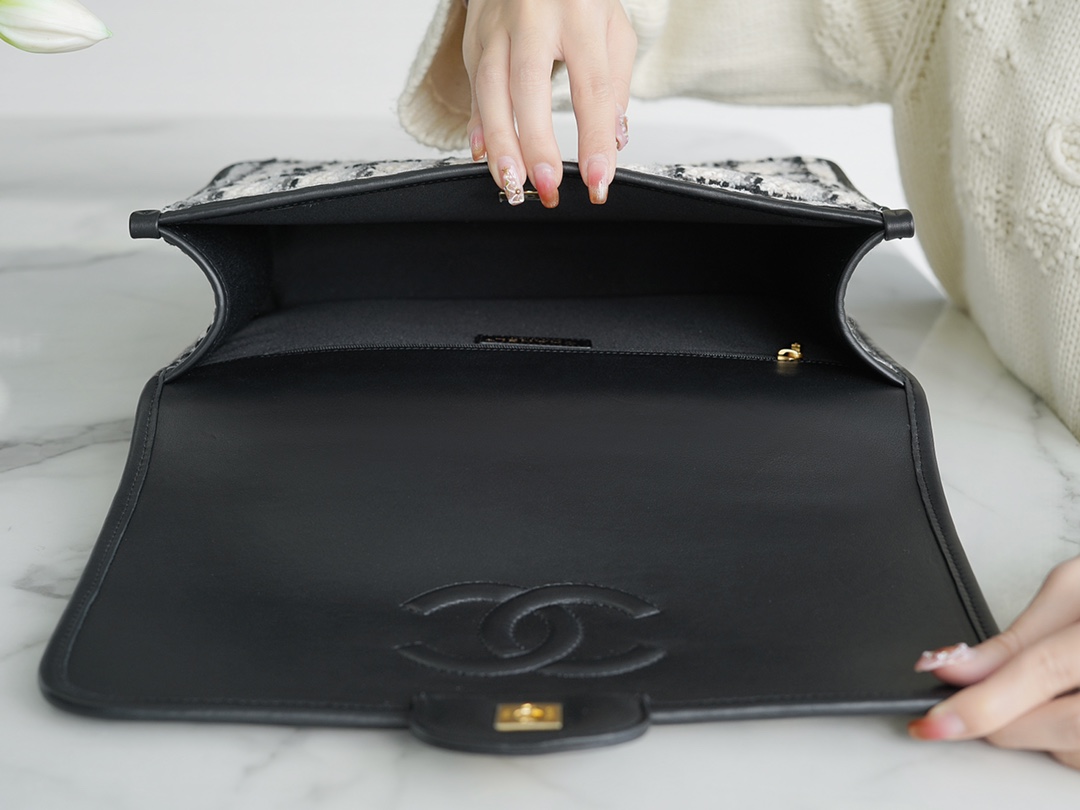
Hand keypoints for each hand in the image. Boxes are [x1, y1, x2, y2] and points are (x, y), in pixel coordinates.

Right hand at [461, 0, 635, 207]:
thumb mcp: (613, 26)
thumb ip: (615, 83)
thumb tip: (612, 140)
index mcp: (579, 14)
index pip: (590, 86)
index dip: (593, 138)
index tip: (597, 180)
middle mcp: (533, 17)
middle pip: (529, 87)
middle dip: (536, 145)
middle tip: (548, 186)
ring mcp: (497, 27)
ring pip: (491, 89)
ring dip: (500, 143)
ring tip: (513, 183)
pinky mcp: (473, 37)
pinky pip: (473, 87)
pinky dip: (477, 124)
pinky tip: (482, 154)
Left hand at [910, 555, 1079, 768]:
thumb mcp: (1074, 588)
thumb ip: (1018, 636)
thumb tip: (955, 669)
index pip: (1042, 672)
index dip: (983, 702)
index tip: (935, 722)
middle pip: (1061, 727)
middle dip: (1003, 720)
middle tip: (971, 705)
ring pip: (1075, 753)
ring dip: (1041, 730)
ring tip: (1052, 686)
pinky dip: (1068, 739)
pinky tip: (1071, 700)